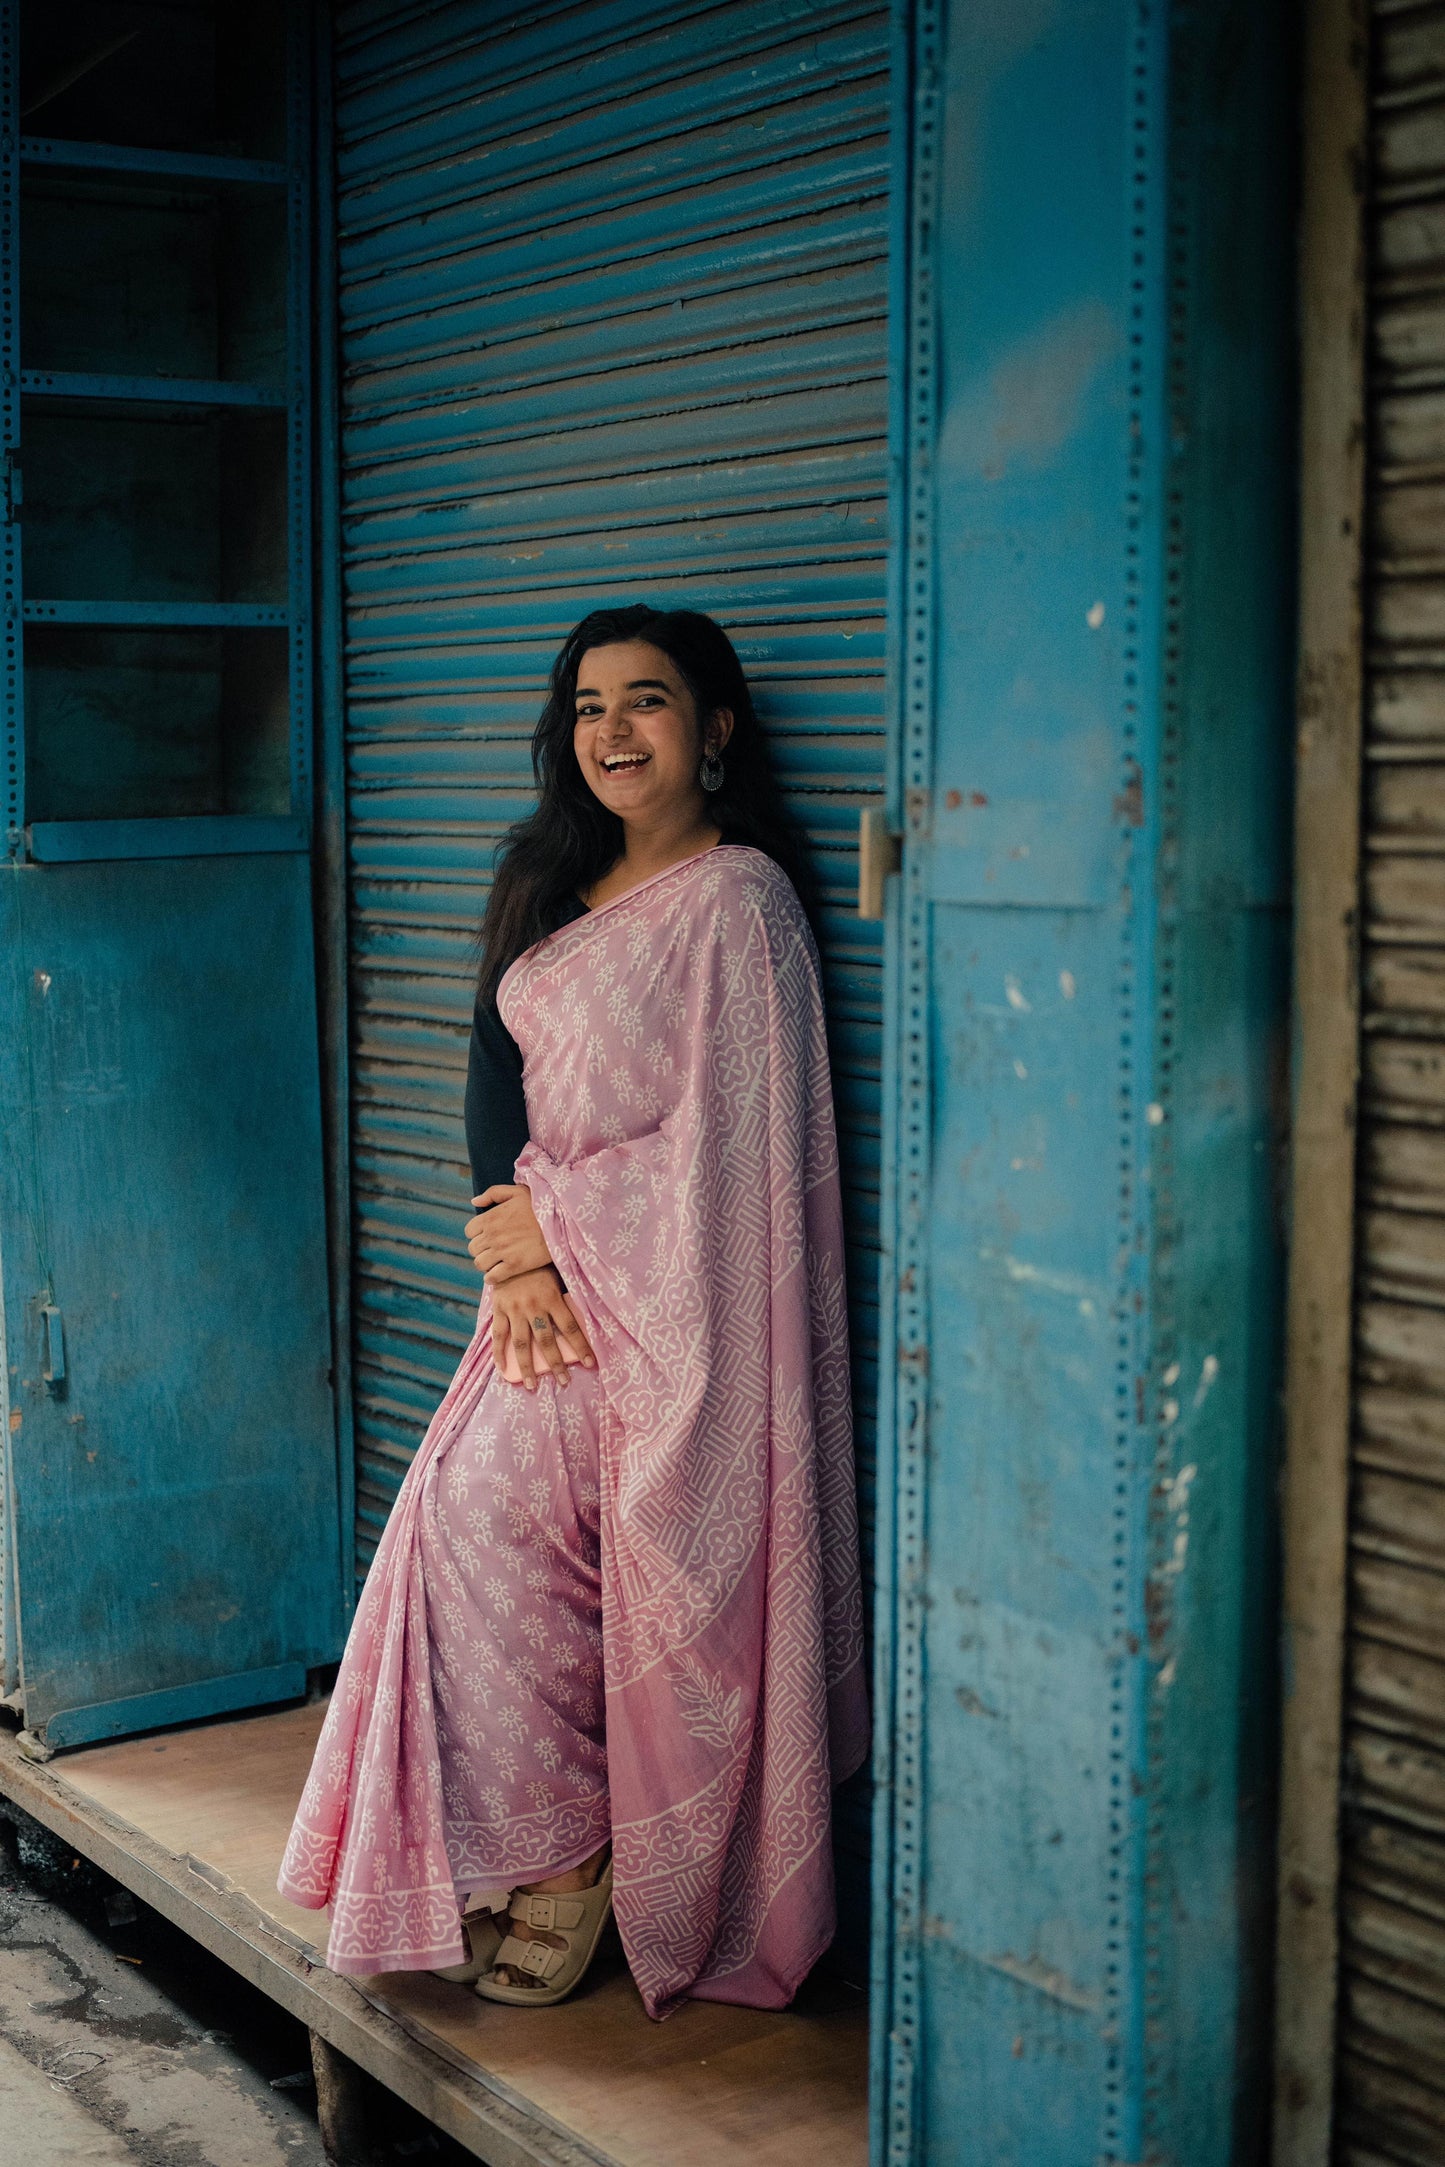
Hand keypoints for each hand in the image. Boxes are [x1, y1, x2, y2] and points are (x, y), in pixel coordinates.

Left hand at [467, 1183, 552, 1282]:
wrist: (563, 1222)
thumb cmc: (541, 1205)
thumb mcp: (517, 1191)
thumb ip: (493, 1193)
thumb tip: (474, 1201)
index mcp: (490, 1218)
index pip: (469, 1231)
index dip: (477, 1234)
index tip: (487, 1236)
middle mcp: (493, 1235)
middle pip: (473, 1249)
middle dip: (481, 1249)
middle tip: (492, 1250)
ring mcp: (502, 1252)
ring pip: (479, 1263)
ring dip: (485, 1264)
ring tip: (495, 1262)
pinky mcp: (514, 1266)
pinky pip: (492, 1277)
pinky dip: (492, 1277)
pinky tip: (499, 1274)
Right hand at [489, 1267, 594, 1391]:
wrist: (510, 1250)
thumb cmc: (540, 1264)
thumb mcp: (558, 1275)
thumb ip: (567, 1295)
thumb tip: (586, 1316)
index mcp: (552, 1297)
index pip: (571, 1327)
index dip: (581, 1347)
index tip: (591, 1363)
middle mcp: (533, 1306)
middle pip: (546, 1341)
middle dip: (556, 1364)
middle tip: (564, 1382)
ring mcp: (514, 1309)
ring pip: (521, 1344)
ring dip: (526, 1367)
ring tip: (531, 1386)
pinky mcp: (499, 1309)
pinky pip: (498, 1335)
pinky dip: (498, 1354)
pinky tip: (502, 1370)